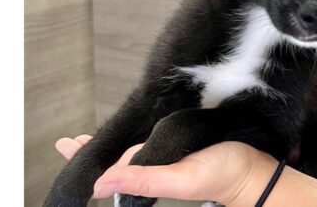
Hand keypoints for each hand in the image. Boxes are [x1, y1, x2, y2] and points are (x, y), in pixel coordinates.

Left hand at [55, 136, 316, 203]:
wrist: (251, 166)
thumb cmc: (220, 174)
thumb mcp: (180, 178)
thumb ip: (142, 179)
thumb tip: (100, 185)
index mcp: (148, 174)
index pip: (109, 169)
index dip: (86, 159)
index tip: (65, 145)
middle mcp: (154, 162)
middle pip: (117, 157)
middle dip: (93, 150)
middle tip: (69, 142)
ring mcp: (167, 153)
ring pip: (133, 146)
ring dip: (113, 143)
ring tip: (92, 139)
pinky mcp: (181, 142)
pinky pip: (153, 137)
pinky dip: (138, 134)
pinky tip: (136, 130)